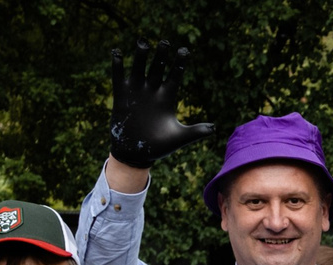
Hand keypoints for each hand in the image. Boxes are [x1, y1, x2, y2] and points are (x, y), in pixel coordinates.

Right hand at [108, 40, 213, 168]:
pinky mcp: (121, 96)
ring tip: (143, 43)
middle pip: (158, 67)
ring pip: (139, 68)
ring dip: (141, 56)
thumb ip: (195, 132)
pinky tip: (117, 52)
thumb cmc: (159, 146)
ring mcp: (137, 91)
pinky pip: (119, 77)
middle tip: (165, 42)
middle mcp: (152, 90)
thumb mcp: (178, 138)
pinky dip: (117, 65)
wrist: (136, 154)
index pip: (175, 76)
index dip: (179, 64)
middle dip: (161, 55)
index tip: (184, 51)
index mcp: (167, 97)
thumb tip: (214, 128)